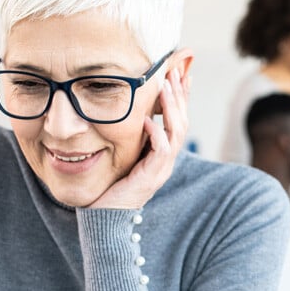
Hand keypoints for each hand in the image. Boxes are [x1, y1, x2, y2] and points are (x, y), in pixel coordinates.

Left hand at [89, 67, 188, 208]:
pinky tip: (148, 120)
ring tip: (166, 87)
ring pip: (176, 133)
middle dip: (180, 96)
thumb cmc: (112, 187)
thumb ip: (132, 137)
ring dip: (172, 108)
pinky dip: (156, 134)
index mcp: (162, 155)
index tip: (182, 74)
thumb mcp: (125, 155)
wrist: (107, 218)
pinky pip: (161, 151)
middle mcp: (166, 161)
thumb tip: (133, 113)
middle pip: (182, 123)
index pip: (178, 120)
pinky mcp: (151, 177)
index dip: (181, 98)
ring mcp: (161, 169)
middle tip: (176, 72)